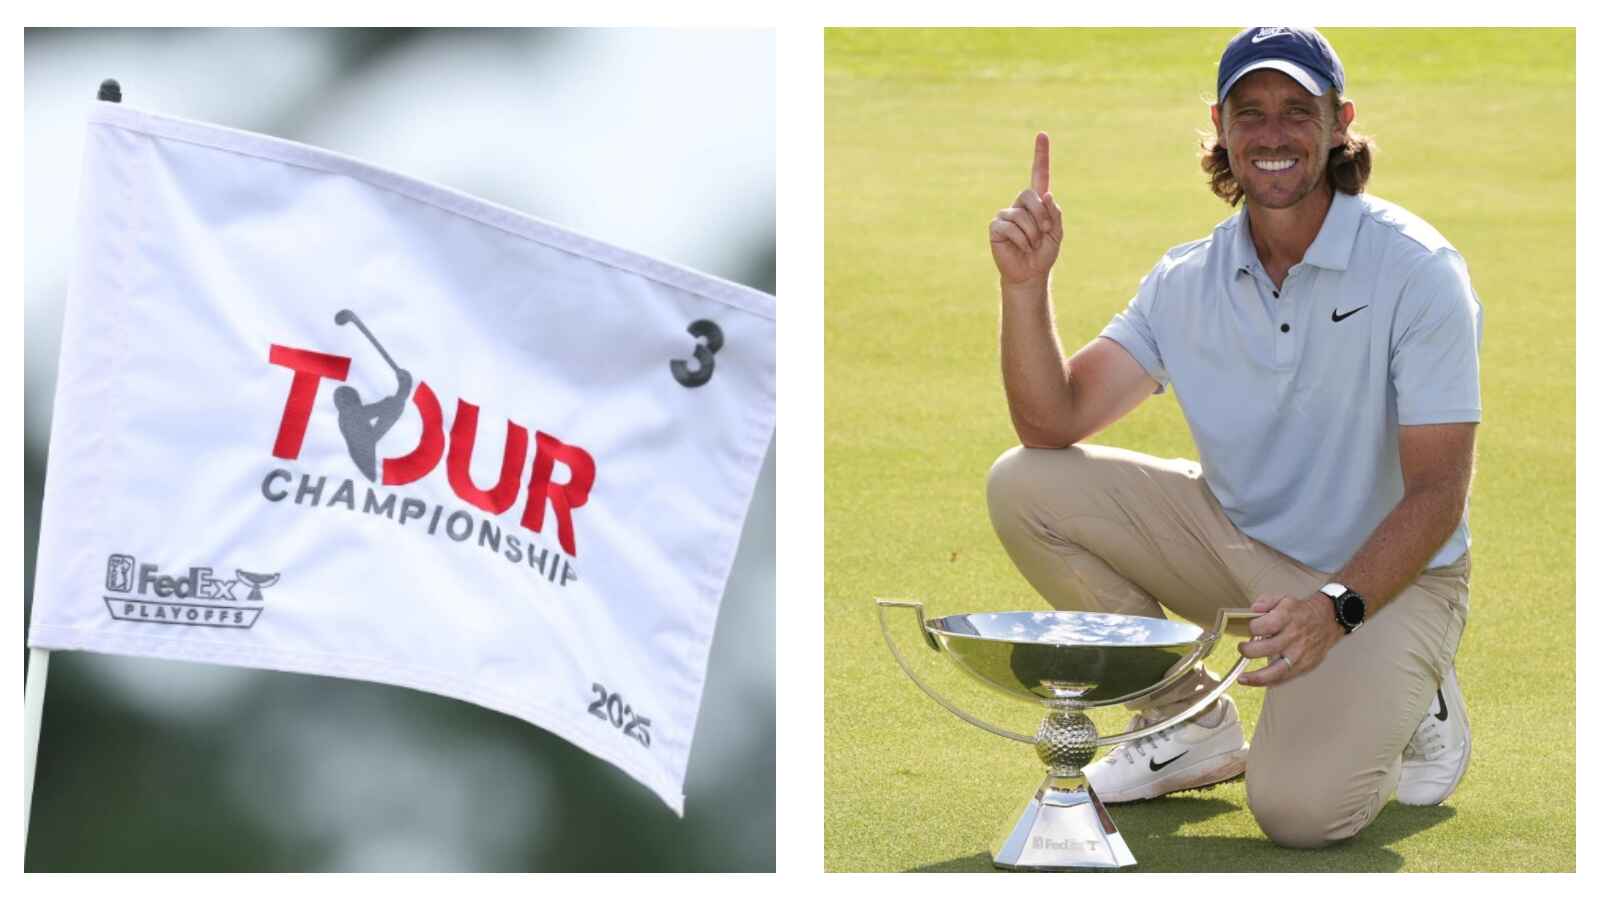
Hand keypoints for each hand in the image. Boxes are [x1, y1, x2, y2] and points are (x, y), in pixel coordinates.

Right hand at [989, 132, 1064, 287]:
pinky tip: (1019, 248)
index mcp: (1037, 202)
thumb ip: (1054, 213)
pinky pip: (1010, 227)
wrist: (1030, 273)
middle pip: (1030, 195)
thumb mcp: (1057, 232)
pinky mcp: (996, 227)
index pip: (1039, 174)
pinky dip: (1020, 240)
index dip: (1041, 155)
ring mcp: (1006, 214)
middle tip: (1043, 233)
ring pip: (1022, 215)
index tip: (1042, 134)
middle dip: (1041, 216)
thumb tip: (1046, 195)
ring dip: (1032, 234)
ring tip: (1030, 245)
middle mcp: (1020, 204)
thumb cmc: (1043, 253)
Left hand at [1236, 592, 1342, 687]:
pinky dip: (1270, 682)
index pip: (1265, 625)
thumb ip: (1265, 602)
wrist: (1329, 620)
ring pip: (1277, 670)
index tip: (1249, 629)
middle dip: (1249, 651)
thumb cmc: (1302, 611)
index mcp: (1287, 618)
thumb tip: (1253, 609)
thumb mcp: (1283, 599)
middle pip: (1268, 649)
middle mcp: (1294, 637)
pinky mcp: (1305, 665)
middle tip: (1242, 649)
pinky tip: (1257, 682)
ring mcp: (1300, 654)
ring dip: (1257, 677)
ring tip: (1243, 679)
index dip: (1252, 628)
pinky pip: (1286, 678)